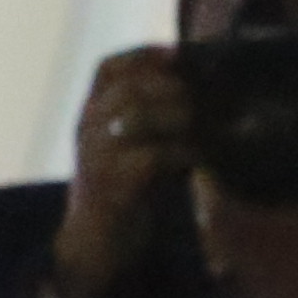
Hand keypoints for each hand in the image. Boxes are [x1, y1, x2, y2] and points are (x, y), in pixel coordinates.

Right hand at [55, 47, 192, 297]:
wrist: (95, 245)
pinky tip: (202, 157)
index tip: (178, 53)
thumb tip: (209, 96)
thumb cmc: (125, 191)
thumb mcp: (133, 147)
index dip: (143, 55)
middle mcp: (87, 127)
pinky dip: (183, 151)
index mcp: (91, 114)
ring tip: (209, 124)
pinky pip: (152, 156)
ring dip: (181, 114)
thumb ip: (157, 121)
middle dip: (173, 86)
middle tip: (208, 96)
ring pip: (138, 115)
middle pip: (130, 87)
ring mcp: (95, 155)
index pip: (107, 68)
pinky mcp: (111, 184)